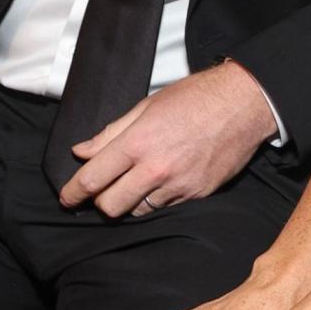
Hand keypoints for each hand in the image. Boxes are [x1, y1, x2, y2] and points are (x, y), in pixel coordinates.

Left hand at [57, 60, 276, 217]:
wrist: (243, 104)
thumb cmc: (195, 98)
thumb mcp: (147, 106)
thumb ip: (112, 132)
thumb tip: (81, 152)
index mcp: (138, 143)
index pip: (92, 179)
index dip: (73, 193)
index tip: (66, 198)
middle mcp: (155, 169)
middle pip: (110, 206)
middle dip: (100, 201)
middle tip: (102, 190)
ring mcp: (178, 185)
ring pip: (137, 211)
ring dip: (130, 201)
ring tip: (135, 183)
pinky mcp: (196, 194)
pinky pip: (165, 206)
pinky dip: (157, 198)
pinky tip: (162, 181)